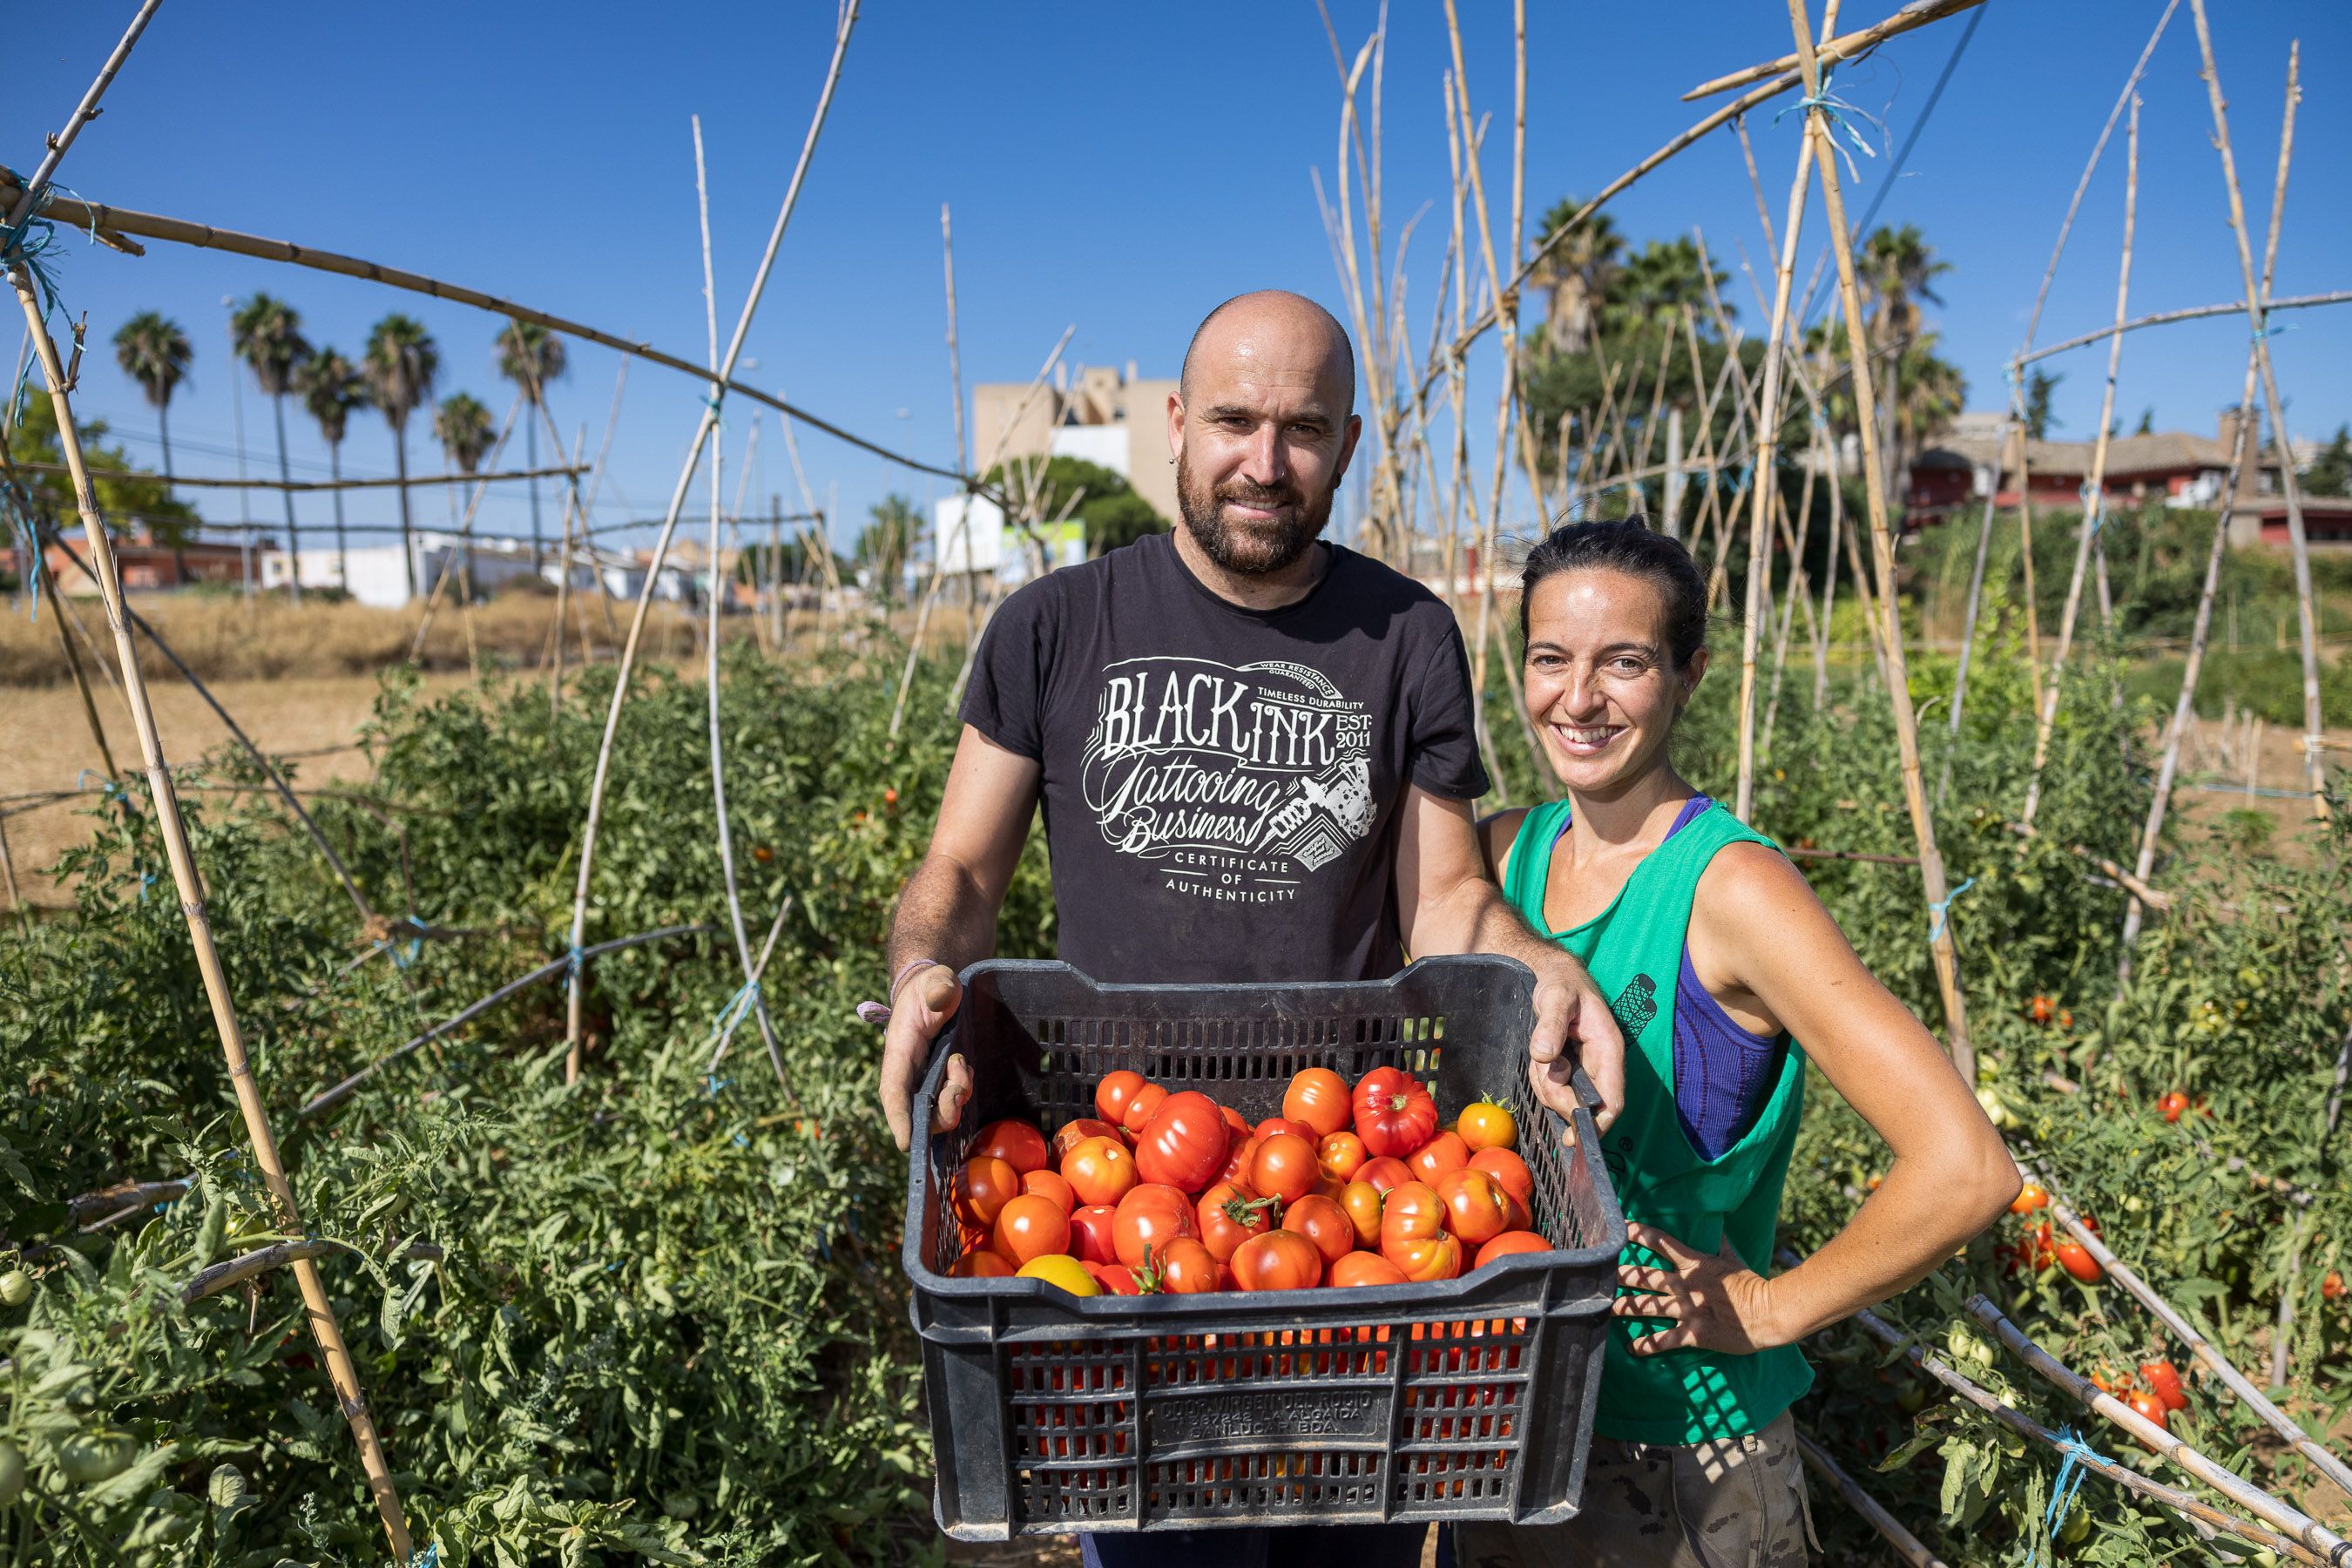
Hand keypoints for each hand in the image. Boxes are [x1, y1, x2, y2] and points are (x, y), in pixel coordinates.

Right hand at [878, 964, 971, 1151]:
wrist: (936, 991)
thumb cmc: (932, 987)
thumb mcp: (936, 980)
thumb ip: (938, 987)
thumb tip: (942, 995)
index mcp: (899, 1051)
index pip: (894, 1090)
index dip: (899, 1118)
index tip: (905, 1143)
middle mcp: (908, 1073)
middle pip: (919, 1112)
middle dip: (943, 1111)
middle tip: (957, 1086)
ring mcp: (923, 1079)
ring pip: (938, 1110)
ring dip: (956, 1096)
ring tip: (961, 1065)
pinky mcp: (938, 1080)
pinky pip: (951, 1100)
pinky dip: (962, 1090)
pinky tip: (964, 1068)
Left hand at [1525, 951, 1624, 1134]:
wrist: (1554, 977)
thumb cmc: (1562, 984)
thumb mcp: (1556, 997)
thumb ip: (1550, 1024)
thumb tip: (1544, 1055)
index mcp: (1608, 1049)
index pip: (1612, 1100)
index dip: (1597, 1124)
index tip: (1574, 1137)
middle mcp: (1601, 1065)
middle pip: (1584, 1105)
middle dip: (1558, 1095)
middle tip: (1544, 1068)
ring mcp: (1585, 1070)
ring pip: (1564, 1099)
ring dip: (1546, 1084)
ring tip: (1542, 1052)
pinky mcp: (1570, 1070)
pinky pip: (1553, 1088)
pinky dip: (1541, 1079)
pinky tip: (1541, 1059)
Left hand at [1612, 1223, 1783, 1354]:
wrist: (1768, 1314)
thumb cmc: (1753, 1285)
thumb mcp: (1734, 1260)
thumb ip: (1720, 1245)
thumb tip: (1717, 1229)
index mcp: (1695, 1264)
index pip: (1662, 1243)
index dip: (1640, 1233)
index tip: (1622, 1227)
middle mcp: (1685, 1285)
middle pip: (1645, 1277)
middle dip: (1622, 1275)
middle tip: (1602, 1273)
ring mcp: (1687, 1309)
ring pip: (1648, 1307)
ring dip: (1626, 1307)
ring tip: (1608, 1308)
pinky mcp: (1693, 1334)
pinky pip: (1664, 1340)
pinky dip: (1647, 1345)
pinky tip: (1632, 1348)